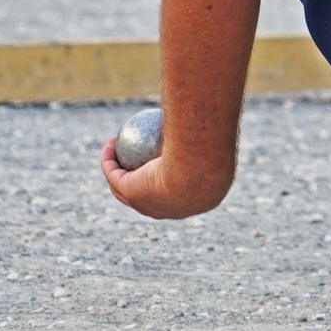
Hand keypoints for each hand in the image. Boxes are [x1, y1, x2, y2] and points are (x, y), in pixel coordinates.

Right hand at [101, 135, 225, 219]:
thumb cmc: (213, 154)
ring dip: (116, 169)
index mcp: (192, 202)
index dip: (171, 177)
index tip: (167, 155)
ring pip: (125, 188)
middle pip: (148, 195)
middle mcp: (167, 210)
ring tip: (117, 149)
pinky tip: (109, 143)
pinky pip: (114, 174)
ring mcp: (146, 205)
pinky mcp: (129, 193)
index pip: (180, 190)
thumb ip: (217, 136)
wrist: (198, 169)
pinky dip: (109, 159)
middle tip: (138, 156)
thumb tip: (216, 121)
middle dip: (139, 179)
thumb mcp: (221, 141)